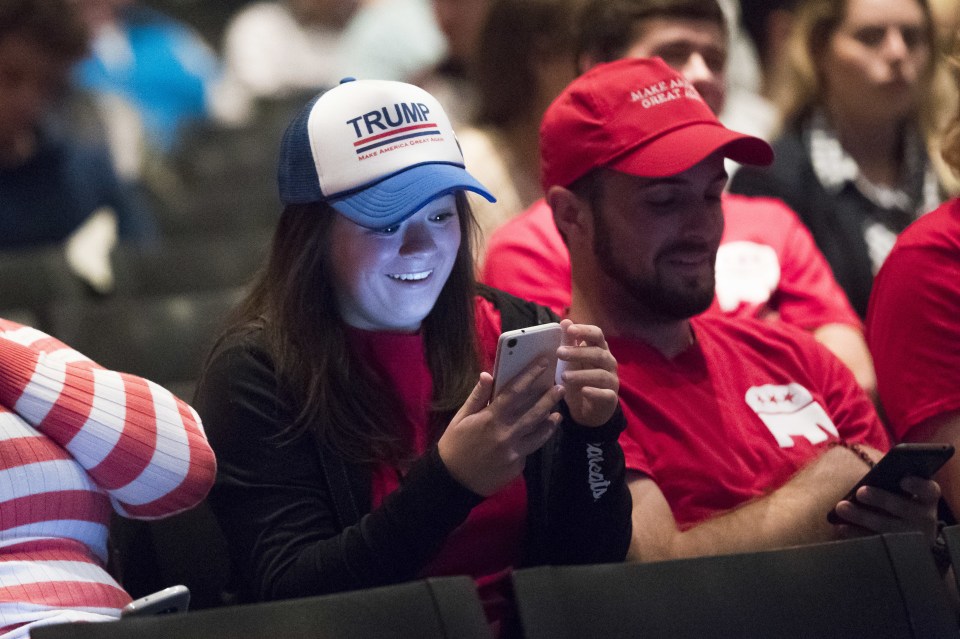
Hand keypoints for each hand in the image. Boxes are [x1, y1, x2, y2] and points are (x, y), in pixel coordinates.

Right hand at [437, 361, 564, 495]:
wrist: (453, 482)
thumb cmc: (454, 445)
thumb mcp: (460, 418)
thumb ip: (477, 397)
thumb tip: (488, 375)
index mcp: (491, 419)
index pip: (515, 392)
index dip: (530, 376)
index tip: (542, 364)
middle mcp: (506, 434)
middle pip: (534, 413)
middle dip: (549, 399)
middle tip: (561, 388)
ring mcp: (514, 452)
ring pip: (539, 434)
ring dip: (550, 422)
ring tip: (558, 414)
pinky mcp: (518, 466)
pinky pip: (529, 449)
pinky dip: (534, 440)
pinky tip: (539, 434)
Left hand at [556, 319, 618, 426]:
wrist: (587, 410)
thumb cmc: (579, 380)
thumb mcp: (571, 361)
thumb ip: (569, 342)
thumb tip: (565, 321)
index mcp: (599, 350)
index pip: (597, 335)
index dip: (585, 331)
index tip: (570, 330)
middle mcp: (608, 363)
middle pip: (598, 353)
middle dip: (578, 352)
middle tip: (559, 353)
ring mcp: (611, 381)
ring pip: (601, 375)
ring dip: (582, 374)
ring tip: (564, 376)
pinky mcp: (610, 398)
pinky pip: (605, 394)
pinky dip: (595, 392)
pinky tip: (584, 391)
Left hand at [831, 476, 940, 544]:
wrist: (907, 542)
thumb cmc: (897, 506)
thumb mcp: (901, 494)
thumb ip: (889, 485)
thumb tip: (866, 480)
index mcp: (926, 500)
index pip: (929, 491)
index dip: (918, 486)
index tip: (902, 481)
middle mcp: (924, 520)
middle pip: (905, 509)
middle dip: (882, 499)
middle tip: (860, 492)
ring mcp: (911, 539)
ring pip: (888, 529)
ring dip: (863, 517)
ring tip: (841, 507)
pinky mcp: (895, 554)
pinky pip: (875, 545)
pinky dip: (856, 534)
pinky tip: (841, 527)